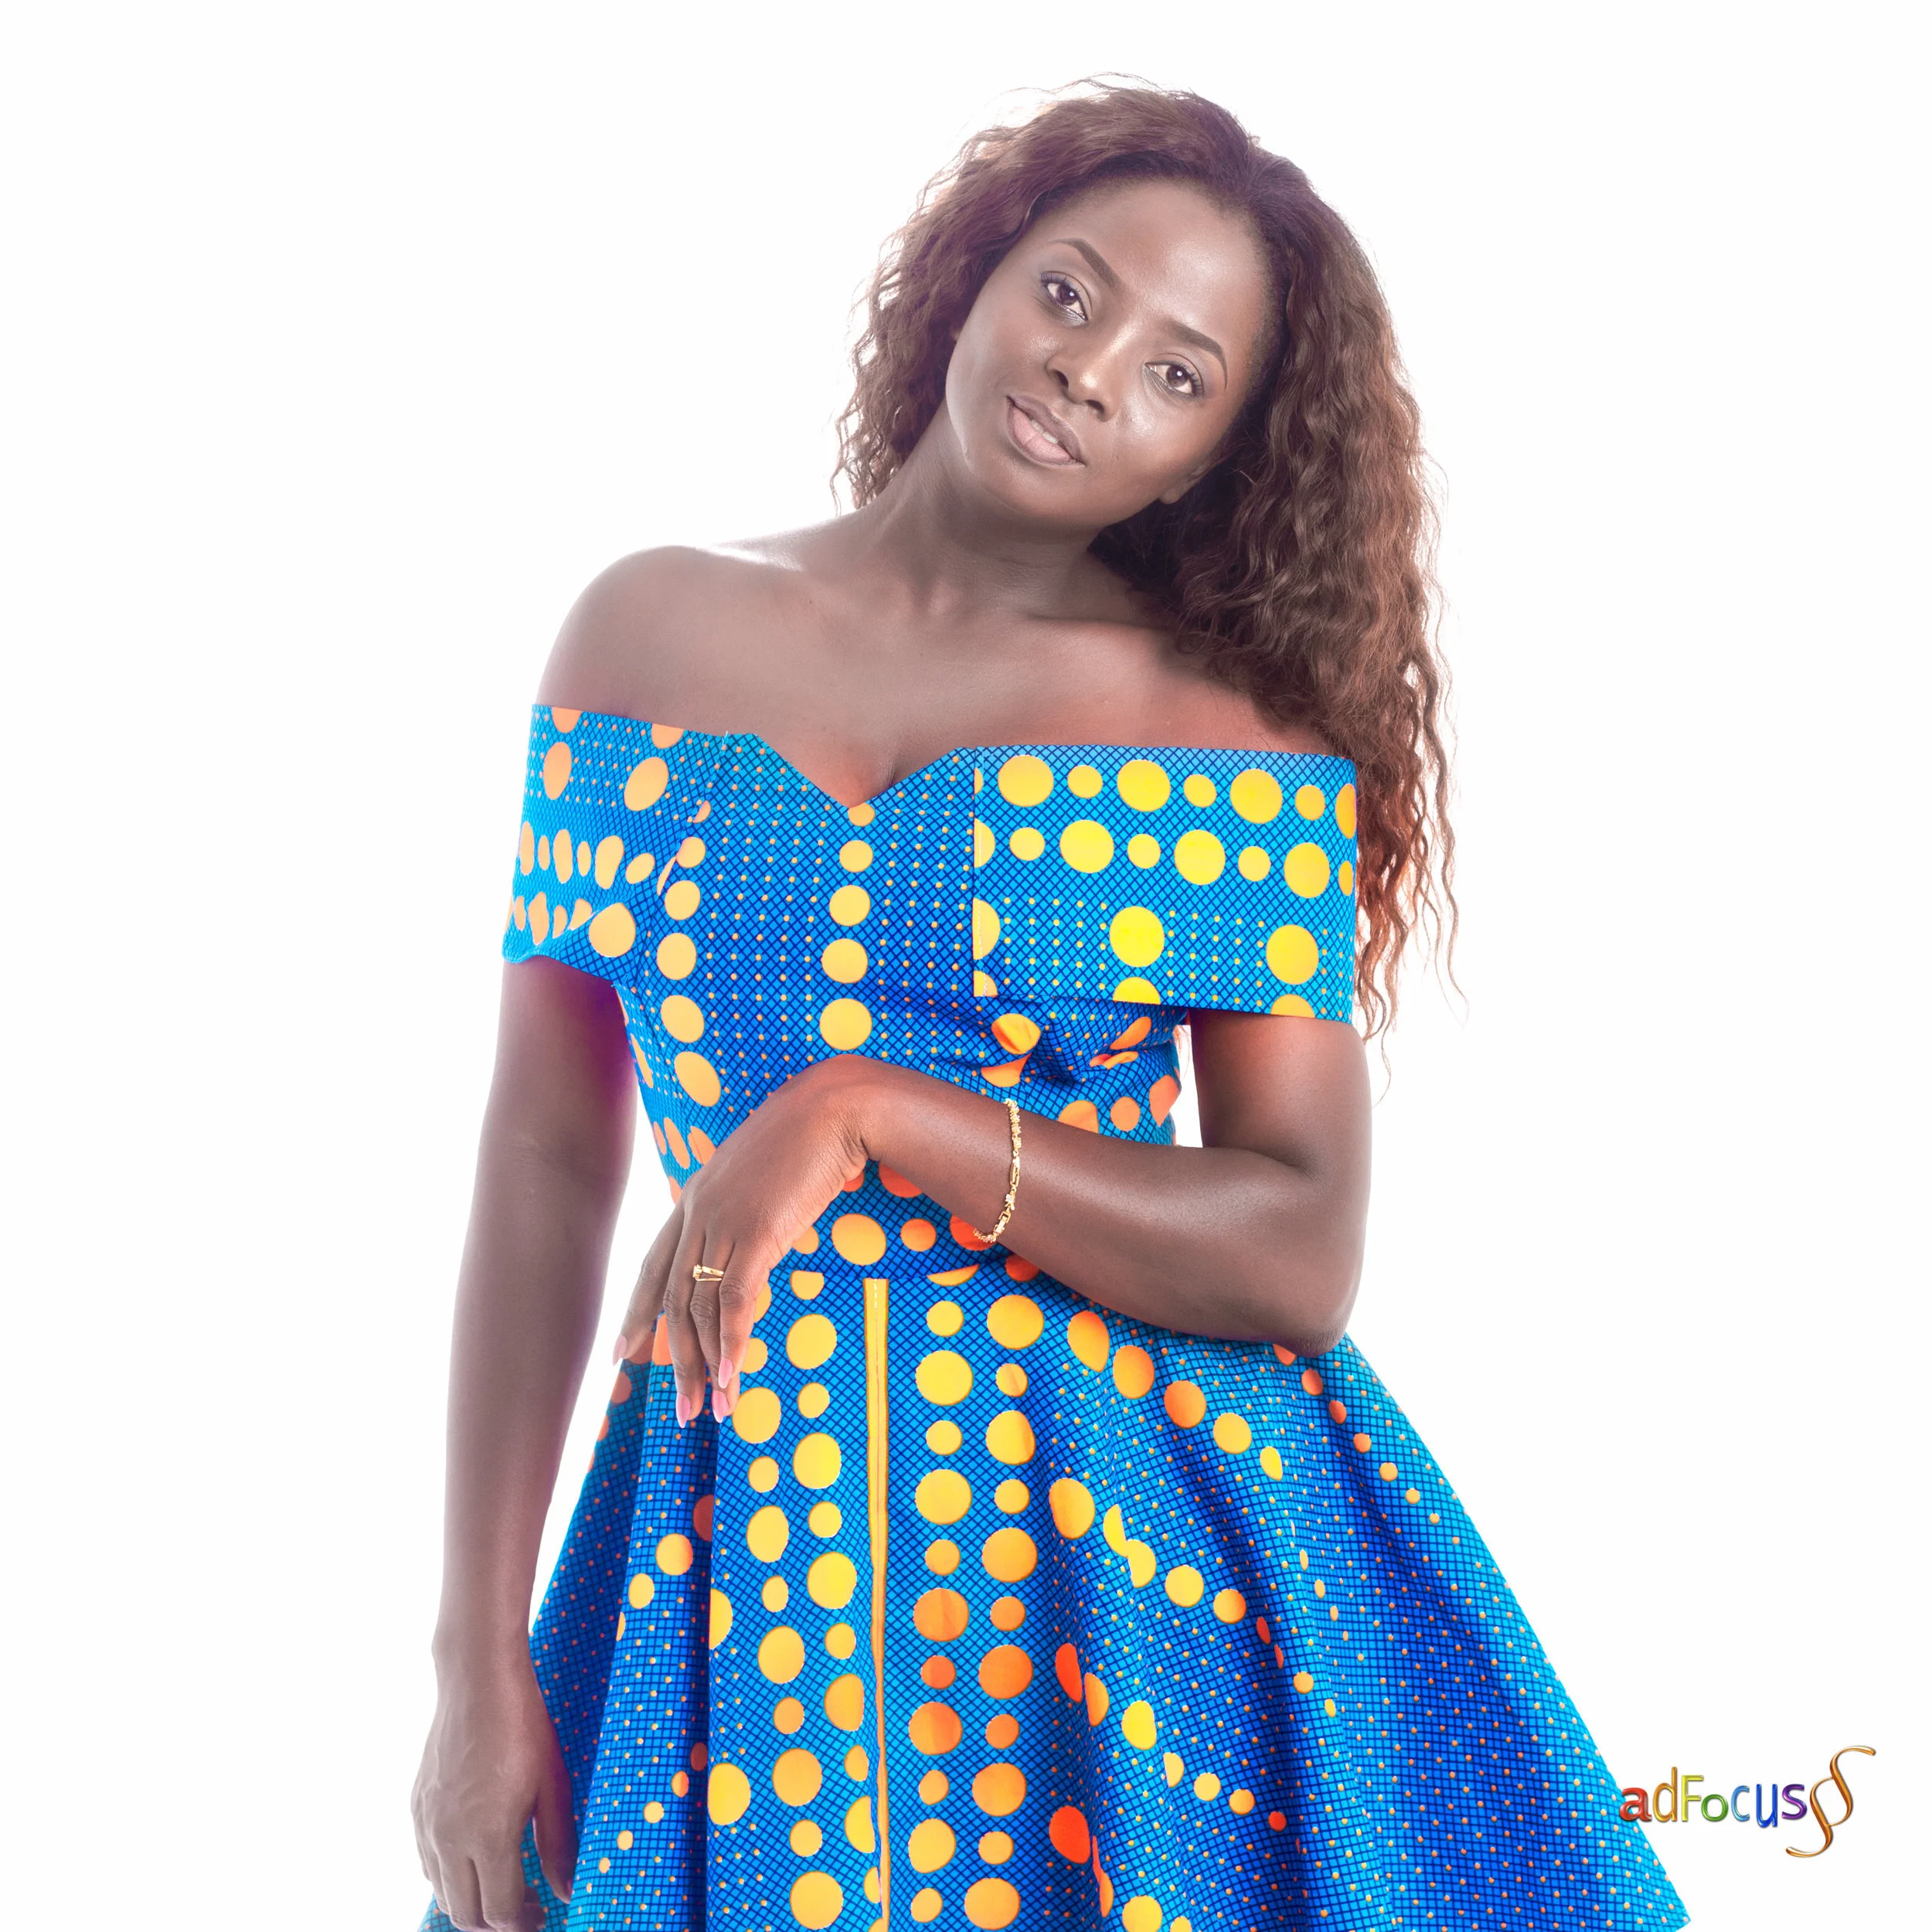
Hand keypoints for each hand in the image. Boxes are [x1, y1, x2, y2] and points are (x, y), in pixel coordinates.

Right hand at [412, 1652, 576, 1931]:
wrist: (477, 1680)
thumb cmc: (524, 1726)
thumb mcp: (553, 1785)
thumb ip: (559, 1845)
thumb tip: (567, 1891)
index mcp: (487, 1835)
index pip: (498, 1913)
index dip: (523, 1922)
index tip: (542, 1912)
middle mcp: (448, 1838)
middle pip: (465, 1915)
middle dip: (497, 1921)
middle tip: (527, 1905)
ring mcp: (427, 1824)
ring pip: (441, 1894)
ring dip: (472, 1902)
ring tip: (505, 1882)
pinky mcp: (416, 1808)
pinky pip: (427, 1864)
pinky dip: (449, 1877)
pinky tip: (476, 1855)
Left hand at [613, 1056, 877, 1424]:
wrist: (835, 1107)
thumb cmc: (809, 1135)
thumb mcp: (762, 1172)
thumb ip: (745, 1205)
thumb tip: (754, 1236)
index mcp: (693, 1197)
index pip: (651, 1267)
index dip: (635, 1313)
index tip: (622, 1353)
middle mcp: (698, 1214)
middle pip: (672, 1301)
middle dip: (674, 1361)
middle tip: (681, 1411)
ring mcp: (724, 1223)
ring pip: (699, 1310)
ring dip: (706, 1366)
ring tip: (714, 1410)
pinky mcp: (757, 1233)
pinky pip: (736, 1301)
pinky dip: (733, 1344)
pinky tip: (733, 1378)